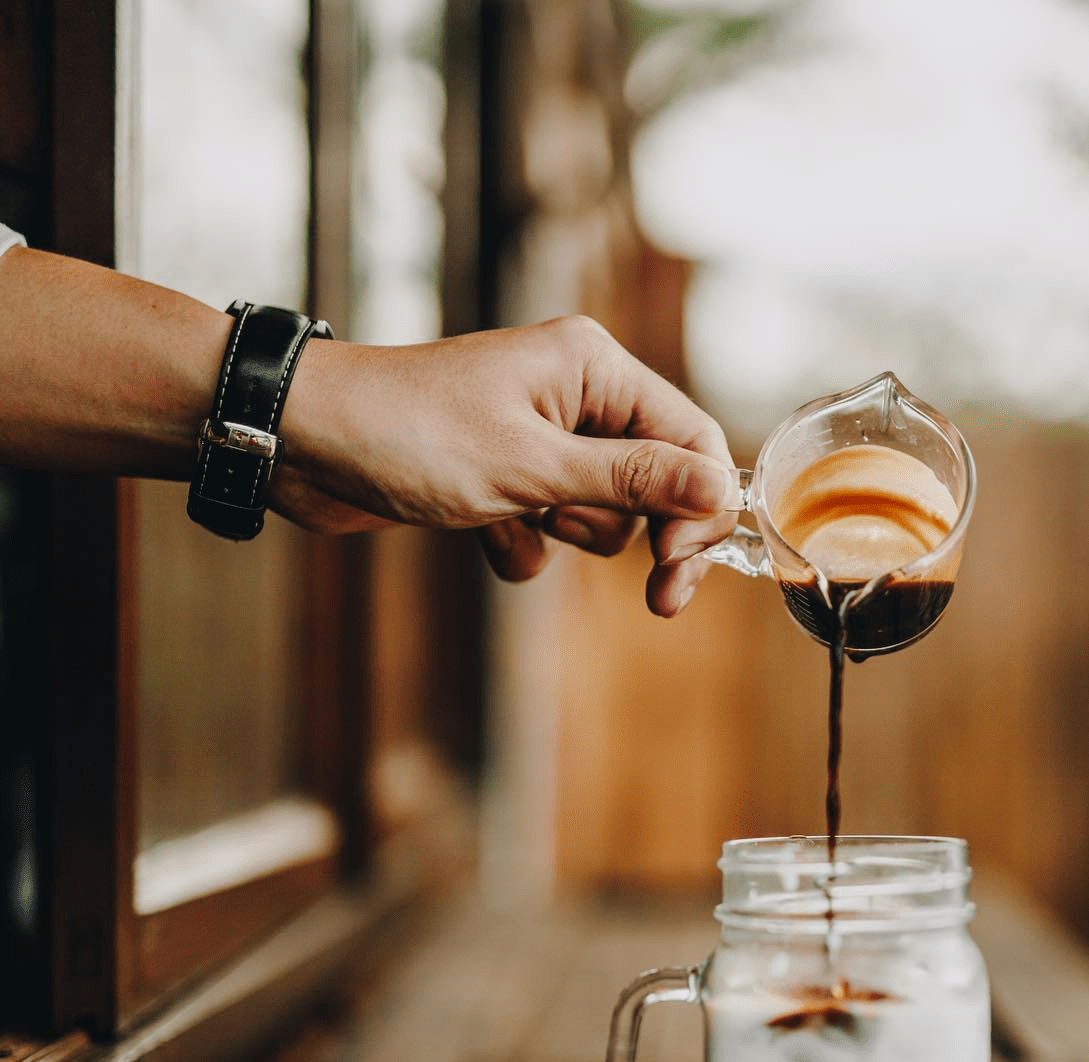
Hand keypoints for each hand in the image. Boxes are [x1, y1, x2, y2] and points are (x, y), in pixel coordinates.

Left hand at [277, 315, 738, 615]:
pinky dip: (524, 543)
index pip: (691, 437)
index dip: (701, 506)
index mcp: (592, 368)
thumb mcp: (533, 466)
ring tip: (517, 517)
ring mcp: (538, 437)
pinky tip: (481, 531)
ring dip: (569, 534)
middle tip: (660, 599)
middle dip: (648, 535)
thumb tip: (721, 489)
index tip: (682, 564)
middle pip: (658, 481)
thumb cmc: (407, 435)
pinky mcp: (504, 477)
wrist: (300, 443)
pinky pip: (549, 529)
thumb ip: (634, 480)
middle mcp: (574, 396)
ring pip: (603, 512)